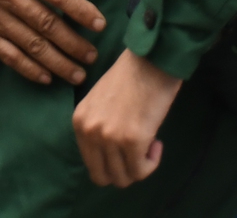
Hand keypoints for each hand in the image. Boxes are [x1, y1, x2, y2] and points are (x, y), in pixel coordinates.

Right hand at [0, 0, 103, 84]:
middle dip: (73, 43)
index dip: (80, 10)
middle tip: (92, 56)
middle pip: (46, 23)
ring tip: (77, 73)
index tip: (100, 25)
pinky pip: (8, 55)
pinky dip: (28, 69)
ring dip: (56, 61)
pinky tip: (46, 77)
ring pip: (30, 44)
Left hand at [73, 48, 180, 186]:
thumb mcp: (100, 102)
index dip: (112, 162)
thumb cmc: (131, 76)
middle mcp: (90, 131)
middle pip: (103, 177)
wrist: (151, 58)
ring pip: (123, 178)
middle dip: (124, 171)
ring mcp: (109, 137)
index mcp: (79, 121)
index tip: (127, 148)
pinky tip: (157, 143)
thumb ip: (98, 128)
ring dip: (140, 166)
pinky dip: (151, 162)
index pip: (91, 164)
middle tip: (139, 153)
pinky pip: (141, 170)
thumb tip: (109, 158)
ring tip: (150, 143)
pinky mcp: (132, 140)